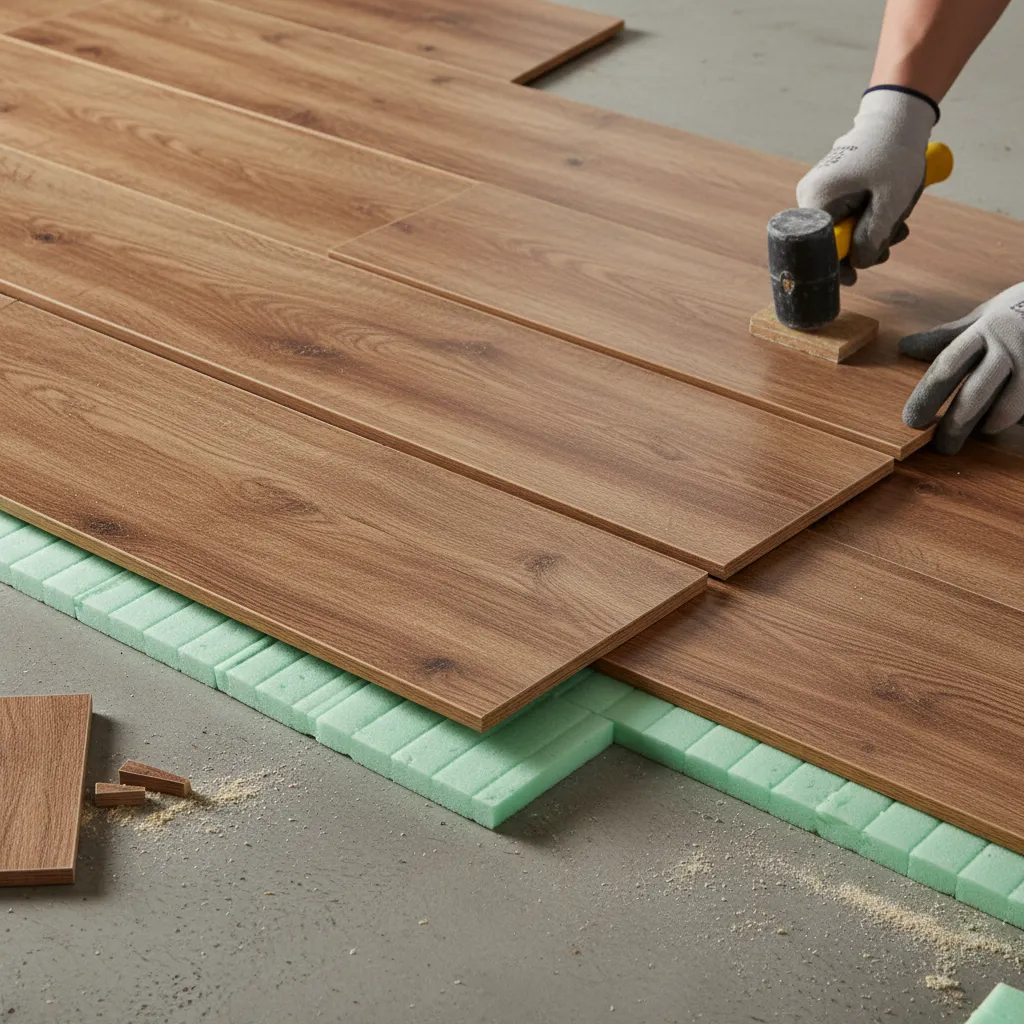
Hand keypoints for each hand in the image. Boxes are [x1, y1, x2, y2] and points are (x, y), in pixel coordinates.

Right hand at [796, 88, 935, 284]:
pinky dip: (866, 221)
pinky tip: (886, 212)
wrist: (895, 120)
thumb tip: (856, 264)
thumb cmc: (894, 155)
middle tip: (894, 240)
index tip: (855, 277)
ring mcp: (816, 194)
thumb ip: (873, 237)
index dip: (836, 266)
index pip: (817, 247)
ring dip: (870, 235)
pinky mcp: (828, 192)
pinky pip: (843, 218)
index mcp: (817, 198)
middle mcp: (808, 197)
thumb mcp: (891, 201)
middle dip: (861, 248)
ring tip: (898, 224)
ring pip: (839, 231)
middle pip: (828, 241)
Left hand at [901, 283, 1023, 453]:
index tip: (911, 420)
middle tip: (943, 447)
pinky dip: (1020, 418)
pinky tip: (1015, 421)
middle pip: (975, 394)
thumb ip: (947, 335)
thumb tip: (904, 346)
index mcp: (984, 331)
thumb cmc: (1021, 308)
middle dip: (955, 425)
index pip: (947, 368)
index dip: (927, 396)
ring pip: (1009, 408)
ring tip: (984, 430)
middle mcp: (1009, 347)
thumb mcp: (984, 316)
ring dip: (992, 424)